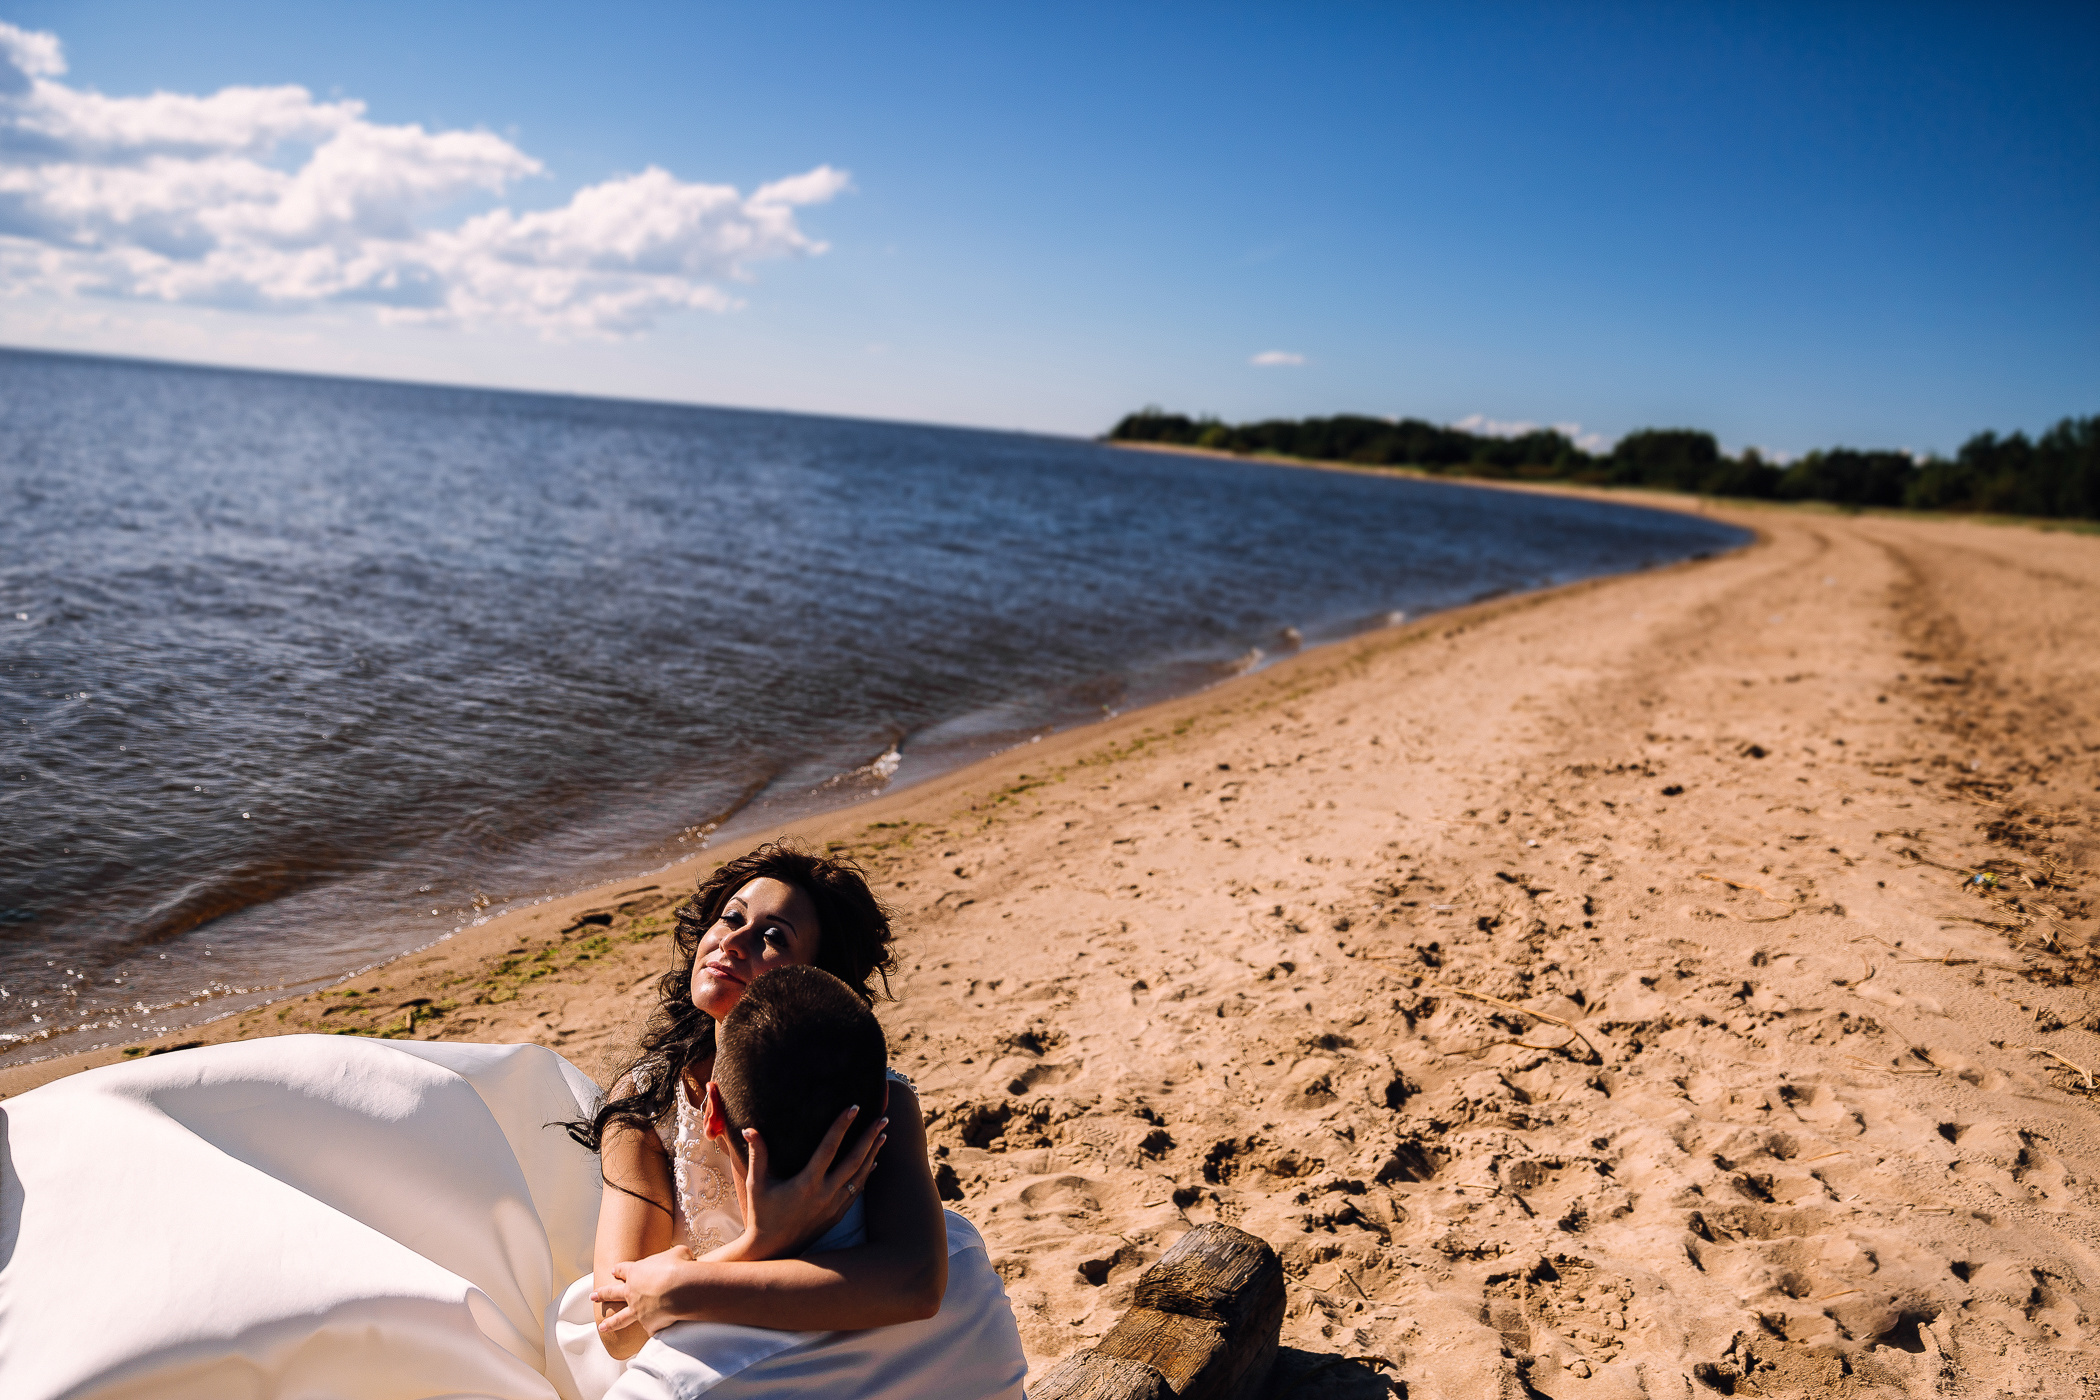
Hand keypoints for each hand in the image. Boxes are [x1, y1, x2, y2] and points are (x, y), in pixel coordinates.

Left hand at [594, 1244, 695, 1336]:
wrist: (681, 1289)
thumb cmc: (679, 1267)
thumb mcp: (678, 1253)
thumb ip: (674, 1256)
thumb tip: (682, 1257)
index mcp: (637, 1272)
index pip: (624, 1269)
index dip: (619, 1270)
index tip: (613, 1271)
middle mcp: (632, 1292)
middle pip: (613, 1293)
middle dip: (602, 1294)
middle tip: (592, 1296)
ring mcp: (638, 1310)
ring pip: (620, 1318)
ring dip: (610, 1323)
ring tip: (601, 1327)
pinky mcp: (648, 1325)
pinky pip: (649, 1330)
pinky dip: (651, 1332)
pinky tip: (649, 1338)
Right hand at [715, 1102, 886, 1260]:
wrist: (772, 1251)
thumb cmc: (761, 1215)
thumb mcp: (756, 1185)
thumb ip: (757, 1156)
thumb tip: (749, 1129)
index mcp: (806, 1184)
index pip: (829, 1148)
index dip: (841, 1126)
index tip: (854, 1107)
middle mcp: (824, 1194)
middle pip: (854, 1160)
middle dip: (869, 1137)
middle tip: (883, 1118)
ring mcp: (834, 1206)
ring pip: (859, 1176)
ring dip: (873, 1154)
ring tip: (883, 1135)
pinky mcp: (837, 1215)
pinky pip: (856, 1191)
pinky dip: (866, 1175)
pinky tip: (874, 1163)